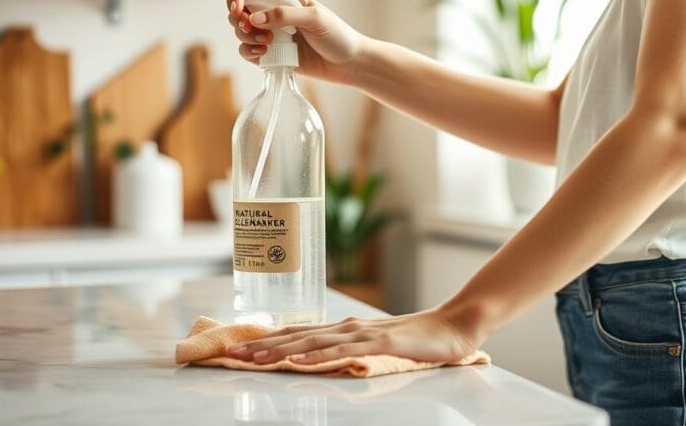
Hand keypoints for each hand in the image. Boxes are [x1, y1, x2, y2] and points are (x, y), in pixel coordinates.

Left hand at [224, 306, 484, 365]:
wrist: (455, 326)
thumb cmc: (418, 339)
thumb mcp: (376, 347)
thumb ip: (349, 351)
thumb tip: (320, 360)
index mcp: (344, 329)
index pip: (297, 334)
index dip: (265, 341)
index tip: (236, 349)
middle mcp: (348, 327)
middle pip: (297, 335)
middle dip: (261, 345)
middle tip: (229, 354)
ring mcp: (363, 333)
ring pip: (313, 341)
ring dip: (280, 349)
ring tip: (253, 358)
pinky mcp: (381, 342)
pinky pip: (344, 350)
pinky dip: (319, 354)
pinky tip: (300, 358)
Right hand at [226, 0, 366, 83]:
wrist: (348, 63)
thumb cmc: (337, 35)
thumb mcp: (315, 18)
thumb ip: (284, 15)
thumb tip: (253, 19)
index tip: (237, 10)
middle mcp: (272, 11)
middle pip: (238, 9)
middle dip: (239, 21)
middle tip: (255, 31)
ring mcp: (270, 33)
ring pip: (240, 30)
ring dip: (246, 37)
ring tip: (267, 45)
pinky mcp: (271, 53)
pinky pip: (247, 51)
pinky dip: (249, 52)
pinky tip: (264, 55)